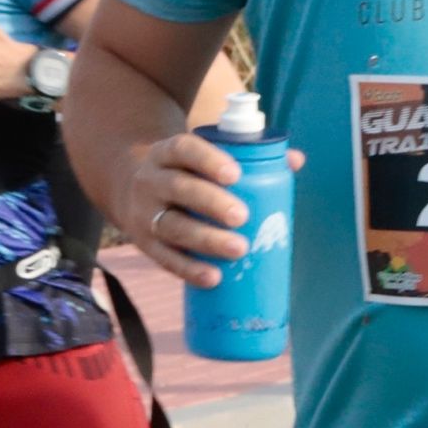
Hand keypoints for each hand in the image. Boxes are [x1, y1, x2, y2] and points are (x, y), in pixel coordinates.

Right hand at [126, 132, 306, 287]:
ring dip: (205, 240)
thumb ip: (250, 157)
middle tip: (242, 216)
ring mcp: (144, 213)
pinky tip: (213, 278)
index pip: (184, 149)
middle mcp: (151, 180)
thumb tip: (296, 161)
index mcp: (168, 152)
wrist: (132, 189)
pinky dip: (188, 270)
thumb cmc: (187, 172)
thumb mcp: (203, 157)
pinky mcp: (144, 243)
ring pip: (171, 226)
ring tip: (238, 249)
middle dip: (211, 203)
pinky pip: (164, 258)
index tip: (235, 175)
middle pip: (178, 189)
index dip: (208, 160)